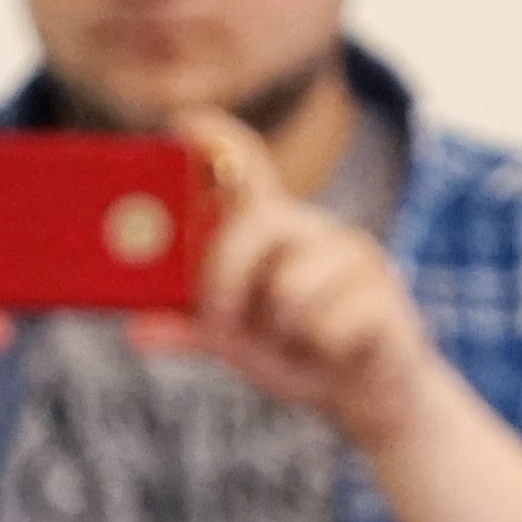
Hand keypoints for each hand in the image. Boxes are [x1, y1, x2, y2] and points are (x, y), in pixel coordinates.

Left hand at [155, 107, 440, 451]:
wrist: (370, 398)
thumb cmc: (298, 355)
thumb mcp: (236, 342)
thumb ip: (192, 329)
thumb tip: (135, 331)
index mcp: (273, 230)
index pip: (245, 166)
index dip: (217, 139)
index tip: (184, 122)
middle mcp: (314, 230)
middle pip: (259, 222)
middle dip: (228, 276)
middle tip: (222, 321)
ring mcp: (355, 258)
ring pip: (291, 286)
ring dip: (283, 331)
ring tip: (298, 340)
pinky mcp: (385, 296)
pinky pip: (329, 324)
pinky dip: (321, 350)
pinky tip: (336, 350)